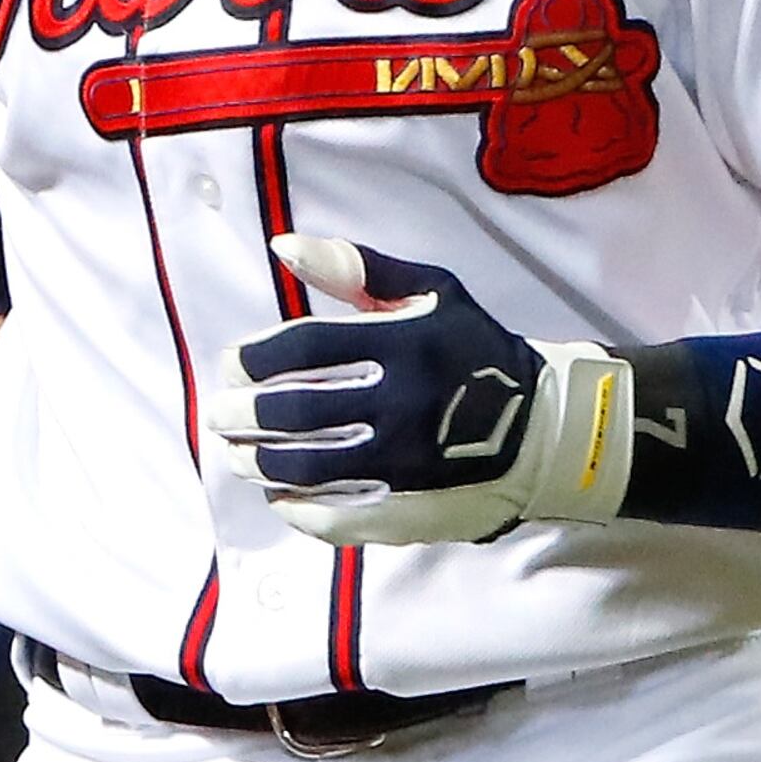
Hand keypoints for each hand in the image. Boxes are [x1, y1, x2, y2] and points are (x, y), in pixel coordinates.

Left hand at [227, 235, 628, 546]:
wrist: (542, 425)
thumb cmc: (470, 349)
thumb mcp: (428, 292)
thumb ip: (355, 268)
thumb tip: (282, 245)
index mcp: (404, 344)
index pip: (303, 348)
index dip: (253, 357)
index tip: (230, 364)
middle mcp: (404, 404)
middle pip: (295, 411)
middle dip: (241, 413)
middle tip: (218, 413)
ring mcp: (407, 464)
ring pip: (307, 466)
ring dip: (256, 460)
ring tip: (234, 453)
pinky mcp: (414, 509)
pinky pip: (339, 517)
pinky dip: (298, 508)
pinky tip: (277, 494)